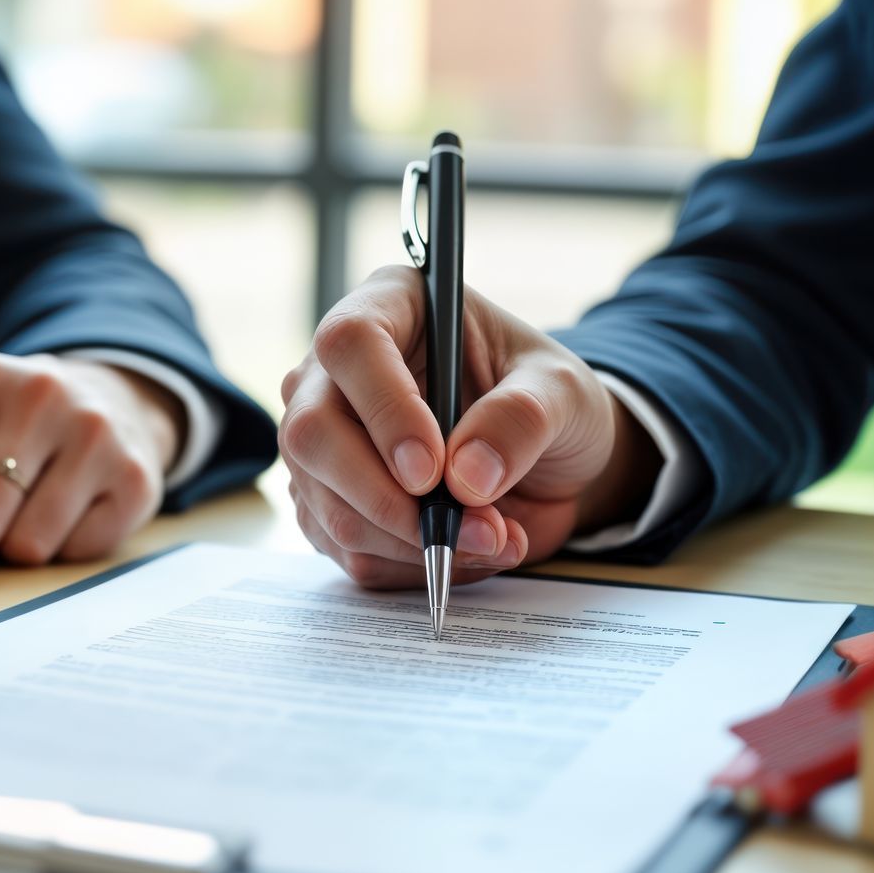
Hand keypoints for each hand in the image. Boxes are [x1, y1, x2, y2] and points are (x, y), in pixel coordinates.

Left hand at [0, 350, 182, 564]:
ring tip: (16, 520)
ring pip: (25, 548)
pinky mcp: (136, 480)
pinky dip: (61, 553)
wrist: (107, 399)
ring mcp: (94, 435)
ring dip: (12, 553)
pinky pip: (76, 555)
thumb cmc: (0, 429)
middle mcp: (39, 394)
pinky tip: (63, 517)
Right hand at [280, 266, 657, 588]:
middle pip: (311, 432)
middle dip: (384, 497)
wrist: (549, 459)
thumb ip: (522, 419)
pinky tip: (464, 549)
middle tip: (461, 527)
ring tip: (493, 538)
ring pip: (326, 503)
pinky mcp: (332, 501)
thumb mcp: (562, 392)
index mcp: (391, 307)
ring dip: (410, 542)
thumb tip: (467, 478)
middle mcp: (337, 372)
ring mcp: (325, 440)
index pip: (351, 343)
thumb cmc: (547, 400)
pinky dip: (410, 565)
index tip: (431, 471)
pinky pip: (347, 549)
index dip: (383, 408)